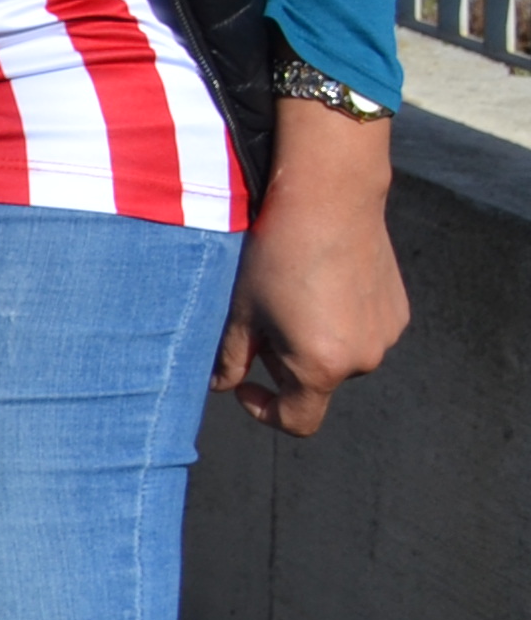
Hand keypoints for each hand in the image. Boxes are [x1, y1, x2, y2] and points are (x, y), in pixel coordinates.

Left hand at [214, 95, 407, 431]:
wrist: (331, 199)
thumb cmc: (277, 253)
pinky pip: (362, 330)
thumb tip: (220, 386)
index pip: (298, 421)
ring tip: (294, 292)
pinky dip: (339, 319)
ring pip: (340, 354)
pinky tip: (323, 280)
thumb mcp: (242, 308)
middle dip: (285, 362)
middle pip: (316, 381)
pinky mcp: (399, 312)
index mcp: (322, 366)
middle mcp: (362, 359)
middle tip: (263, 318)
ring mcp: (385, 336)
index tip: (245, 386)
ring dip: (314, 340)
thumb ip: (231, 357)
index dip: (266, 411)